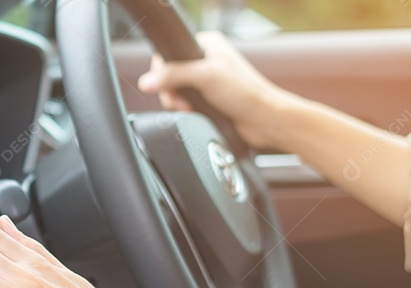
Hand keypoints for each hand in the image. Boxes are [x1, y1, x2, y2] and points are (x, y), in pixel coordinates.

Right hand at [138, 31, 295, 149]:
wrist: (264, 122)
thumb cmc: (246, 95)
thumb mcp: (206, 77)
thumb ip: (173, 75)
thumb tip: (146, 81)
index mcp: (207, 43)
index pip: (168, 52)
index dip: (163, 72)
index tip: (172, 86)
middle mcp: (206, 60)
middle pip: (168, 75)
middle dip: (172, 93)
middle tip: (185, 103)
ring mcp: (206, 81)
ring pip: (174, 92)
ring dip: (179, 104)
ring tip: (193, 110)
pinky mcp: (207, 99)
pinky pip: (184, 104)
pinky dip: (187, 112)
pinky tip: (198, 114)